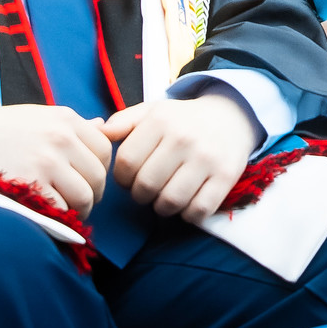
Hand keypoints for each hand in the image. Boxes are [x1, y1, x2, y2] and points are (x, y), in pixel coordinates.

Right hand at [0, 104, 110, 214]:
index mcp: (66, 119)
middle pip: (98, 177)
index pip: (105, 150)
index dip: (98, 170)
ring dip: (78, 211)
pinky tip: (46, 215)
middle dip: (92, 195)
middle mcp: (61, 137)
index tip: (86, 180)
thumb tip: (103, 127)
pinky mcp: (30, 184)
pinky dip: (57, 218)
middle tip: (78, 203)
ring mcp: (46, 161)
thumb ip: (73, 125)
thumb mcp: (41, 117)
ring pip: (85, 197)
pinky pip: (60, 210)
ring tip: (65, 213)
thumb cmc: (2, 129)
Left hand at [100, 93, 257, 222]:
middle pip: (145, 186)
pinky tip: (187, 202)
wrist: (231, 116)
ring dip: (162, 207)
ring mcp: (206, 158)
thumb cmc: (182, 120)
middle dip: (140, 195)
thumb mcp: (152, 112)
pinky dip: (188, 215)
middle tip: (148, 189)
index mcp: (160, 120)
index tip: (130, 177)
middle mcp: (183, 138)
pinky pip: (198, 211)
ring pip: (169, 202)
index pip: (125, 163)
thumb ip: (122, 122)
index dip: (121, 178)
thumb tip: (95, 130)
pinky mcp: (225, 176)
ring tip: (165, 196)